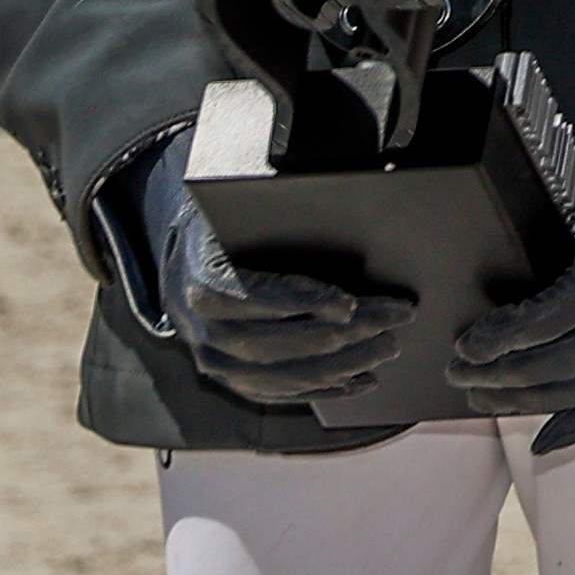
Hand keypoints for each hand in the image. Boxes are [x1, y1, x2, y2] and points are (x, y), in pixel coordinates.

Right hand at [133, 123, 411, 407]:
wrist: (182, 261)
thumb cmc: (228, 229)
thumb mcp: (241, 213)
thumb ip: (276, 211)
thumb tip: (335, 182)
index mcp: (204, 281)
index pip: (254, 297)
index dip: (301, 303)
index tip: (347, 304)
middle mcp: (202, 329)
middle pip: (274, 343)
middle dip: (340, 337)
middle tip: (393, 323)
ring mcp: (213, 359)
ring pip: (278, 376)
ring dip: (338, 367)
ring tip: (387, 349)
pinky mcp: (228, 377)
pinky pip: (275, 393)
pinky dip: (320, 389)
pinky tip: (360, 382)